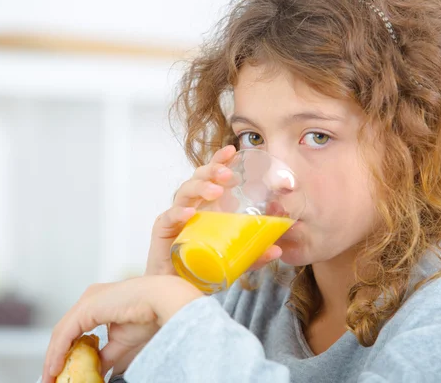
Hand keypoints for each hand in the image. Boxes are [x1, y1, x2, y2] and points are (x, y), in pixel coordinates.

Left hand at [41, 275, 202, 382]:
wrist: (162, 301)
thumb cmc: (149, 315)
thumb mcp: (122, 342)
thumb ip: (106, 355)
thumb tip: (96, 371)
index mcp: (98, 302)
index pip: (74, 329)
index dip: (64, 351)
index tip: (60, 371)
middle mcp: (90, 297)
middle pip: (64, 330)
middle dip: (55, 356)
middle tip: (51, 377)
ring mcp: (87, 300)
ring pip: (61, 332)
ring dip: (53, 357)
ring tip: (51, 377)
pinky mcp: (87, 307)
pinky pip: (65, 333)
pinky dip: (58, 352)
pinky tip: (56, 367)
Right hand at [146, 145, 282, 275]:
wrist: (178, 290)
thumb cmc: (203, 268)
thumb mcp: (234, 259)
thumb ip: (253, 254)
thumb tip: (277, 250)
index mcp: (206, 205)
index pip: (212, 177)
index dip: (219, 161)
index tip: (233, 150)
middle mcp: (189, 206)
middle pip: (198, 178)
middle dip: (212, 171)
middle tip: (229, 175)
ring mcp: (174, 217)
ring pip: (184, 192)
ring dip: (200, 187)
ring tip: (216, 191)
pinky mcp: (162, 232)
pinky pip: (168, 217)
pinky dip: (178, 212)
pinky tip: (190, 212)